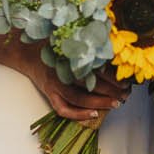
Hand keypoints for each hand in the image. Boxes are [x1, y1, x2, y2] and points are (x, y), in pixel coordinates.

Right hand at [0, 40, 128, 123]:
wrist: (27, 51)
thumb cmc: (53, 43)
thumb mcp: (72, 38)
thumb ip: (89, 44)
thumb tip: (115, 51)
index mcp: (70, 55)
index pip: (95, 67)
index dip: (113, 75)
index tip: (126, 79)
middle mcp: (62, 70)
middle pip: (90, 83)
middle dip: (111, 90)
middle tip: (125, 94)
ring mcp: (54, 84)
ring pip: (78, 98)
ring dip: (99, 102)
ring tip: (116, 104)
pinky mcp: (49, 94)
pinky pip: (63, 109)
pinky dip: (78, 114)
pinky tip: (93, 115)